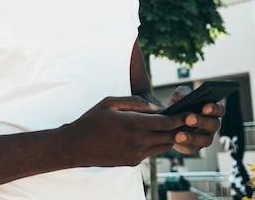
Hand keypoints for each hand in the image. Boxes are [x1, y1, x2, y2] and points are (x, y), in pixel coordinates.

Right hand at [64, 96, 185, 167]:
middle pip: (170, 136)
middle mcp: (138, 141)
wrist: (76, 146)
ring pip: (163, 146)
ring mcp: (137, 154)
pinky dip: (156, 143)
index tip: (189, 112)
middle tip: (189, 120)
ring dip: (170, 137)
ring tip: (174, 127)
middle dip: (181, 128)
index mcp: (133, 124)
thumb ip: (134, 102)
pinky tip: (154, 135)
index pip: (166, 122)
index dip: (180, 117)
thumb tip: (156, 107)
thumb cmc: (91, 121)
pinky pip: (151, 152)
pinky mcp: (133, 162)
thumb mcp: (109, 102)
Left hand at [170, 100, 224, 154]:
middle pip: (213, 124)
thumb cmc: (177, 107)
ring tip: (179, 135)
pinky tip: (176, 140)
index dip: (214, 109)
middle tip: (189, 118)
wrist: (165, 121)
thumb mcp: (178, 97)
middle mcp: (210, 126)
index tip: (206, 107)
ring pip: (205, 140)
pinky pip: (192, 148)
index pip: (219, 110)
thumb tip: (185, 97)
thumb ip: (182, 94)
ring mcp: (204, 138)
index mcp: (210, 112)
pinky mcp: (194, 147)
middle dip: (202, 121)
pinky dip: (184, 144)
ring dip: (193, 137)